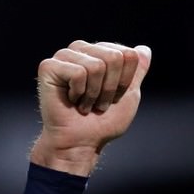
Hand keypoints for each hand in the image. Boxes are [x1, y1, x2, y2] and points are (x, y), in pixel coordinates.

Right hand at [30, 40, 151, 175]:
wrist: (80, 144)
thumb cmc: (102, 124)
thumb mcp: (128, 97)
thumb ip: (137, 71)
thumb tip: (144, 49)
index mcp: (100, 52)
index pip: (128, 54)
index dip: (124, 82)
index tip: (112, 97)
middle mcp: (82, 49)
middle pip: (114, 57)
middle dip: (110, 88)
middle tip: (97, 102)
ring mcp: (64, 56)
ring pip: (96, 66)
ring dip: (94, 93)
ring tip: (83, 103)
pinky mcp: (49, 66)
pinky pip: (78, 73)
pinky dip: (79, 93)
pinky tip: (71, 100)